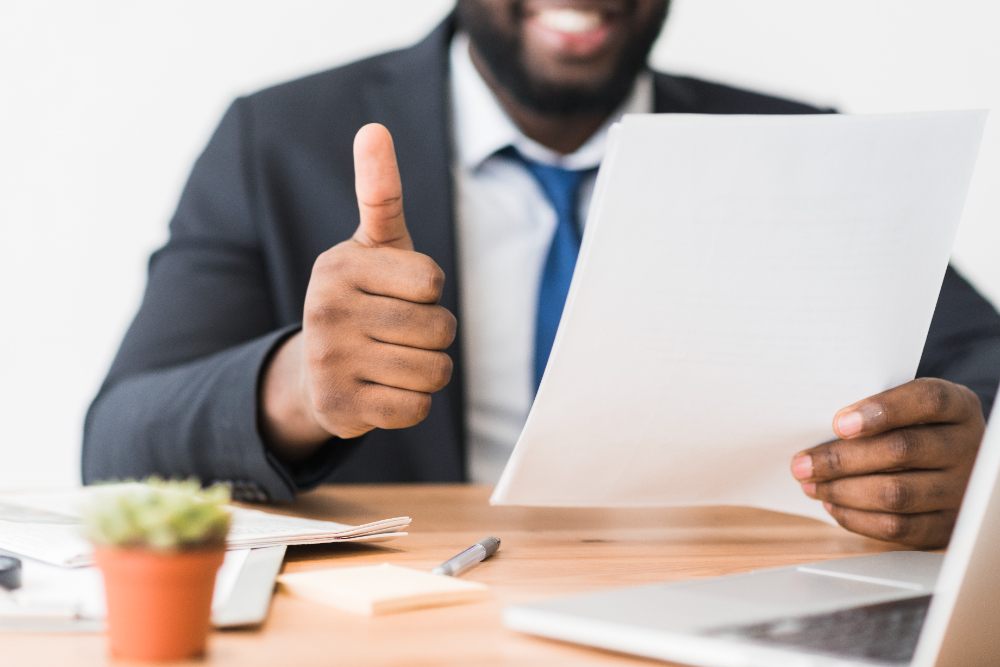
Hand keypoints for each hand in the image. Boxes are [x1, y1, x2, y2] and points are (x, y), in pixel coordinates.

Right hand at [261, 123, 456, 457]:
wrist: (316, 371)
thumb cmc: (364, 298)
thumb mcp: (374, 245)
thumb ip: (380, 192)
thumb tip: (373, 129)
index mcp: (341, 264)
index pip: (432, 283)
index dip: (430, 292)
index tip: (403, 292)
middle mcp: (327, 309)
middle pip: (438, 329)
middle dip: (434, 335)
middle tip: (399, 333)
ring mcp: (329, 360)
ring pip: (433, 372)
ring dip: (429, 371)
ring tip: (396, 361)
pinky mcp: (337, 408)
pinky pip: (415, 409)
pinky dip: (412, 404)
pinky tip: (384, 390)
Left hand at [790, 378, 984, 547]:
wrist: (959, 467)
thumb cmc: (917, 429)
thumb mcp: (910, 409)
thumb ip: (876, 411)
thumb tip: (821, 431)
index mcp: (958, 407)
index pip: (926, 400)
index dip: (882, 409)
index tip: (838, 423)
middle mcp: (966, 447)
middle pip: (901, 450)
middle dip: (841, 459)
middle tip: (802, 464)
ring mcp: (961, 490)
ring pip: (896, 493)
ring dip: (842, 491)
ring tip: (811, 486)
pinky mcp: (947, 526)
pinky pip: (897, 528)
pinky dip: (857, 518)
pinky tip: (833, 505)